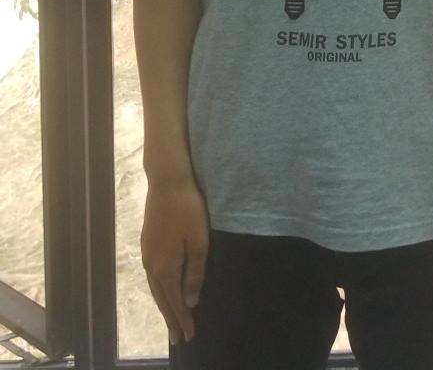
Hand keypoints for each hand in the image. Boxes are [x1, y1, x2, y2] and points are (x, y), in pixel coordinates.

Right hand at [141, 176, 208, 345]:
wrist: (167, 181)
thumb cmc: (188, 209)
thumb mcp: (198, 242)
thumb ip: (194, 273)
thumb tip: (190, 302)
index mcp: (165, 267)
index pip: (174, 301)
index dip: (182, 319)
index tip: (190, 336)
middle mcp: (152, 264)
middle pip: (161, 298)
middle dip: (171, 318)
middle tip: (178, 339)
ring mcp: (147, 252)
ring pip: (155, 287)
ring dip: (163, 305)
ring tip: (171, 320)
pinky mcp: (147, 241)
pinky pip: (152, 275)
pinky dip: (159, 289)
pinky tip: (162, 289)